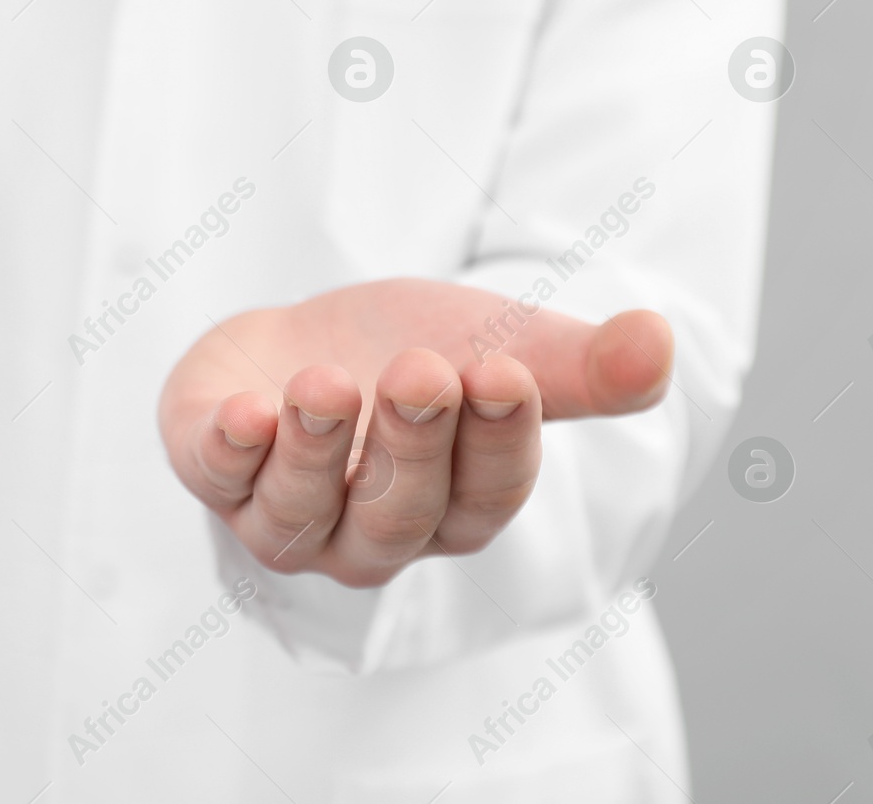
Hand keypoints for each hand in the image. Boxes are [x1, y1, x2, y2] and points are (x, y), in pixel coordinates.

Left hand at [158, 278, 672, 586]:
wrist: (303, 341)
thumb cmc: (411, 359)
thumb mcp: (497, 347)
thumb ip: (578, 364)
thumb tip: (660, 343)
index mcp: (451, 509)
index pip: (485, 498)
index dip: (498, 441)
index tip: (505, 371)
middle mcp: (368, 532)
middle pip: (396, 511)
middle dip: (410, 443)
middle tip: (422, 371)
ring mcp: (285, 510)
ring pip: (301, 510)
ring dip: (313, 451)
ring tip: (326, 384)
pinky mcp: (212, 465)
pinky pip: (216, 476)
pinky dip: (229, 450)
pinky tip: (247, 411)